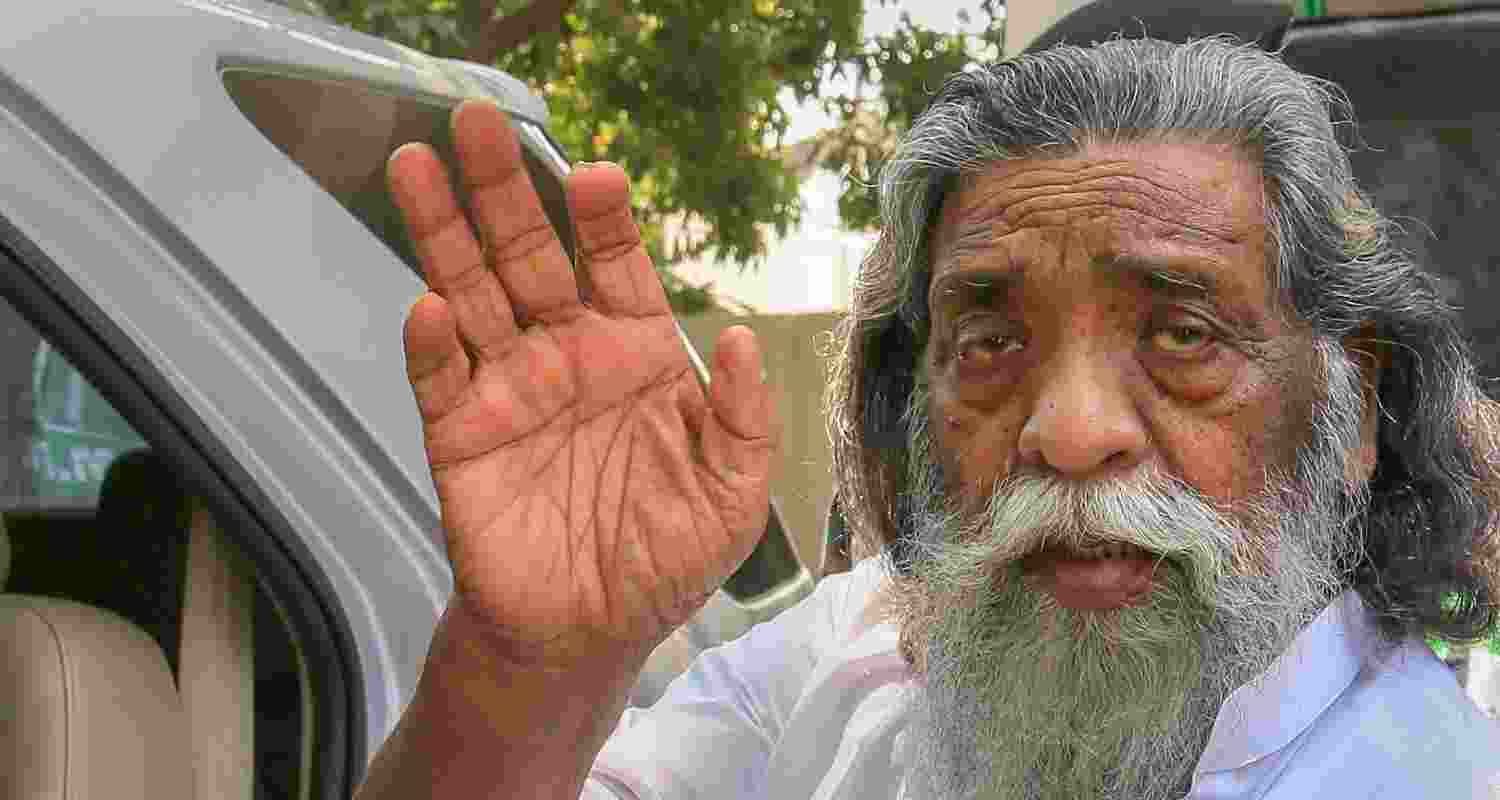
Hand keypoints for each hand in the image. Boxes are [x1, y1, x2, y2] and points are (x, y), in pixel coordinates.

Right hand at [387, 100, 777, 669]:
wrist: (590, 632)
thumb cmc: (666, 556)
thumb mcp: (733, 493)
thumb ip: (744, 417)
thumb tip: (750, 339)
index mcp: (635, 354)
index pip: (615, 265)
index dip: (603, 220)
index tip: (596, 175)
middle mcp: (566, 356)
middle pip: (528, 257)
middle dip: (505, 191)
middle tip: (477, 123)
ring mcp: (508, 390)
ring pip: (469, 294)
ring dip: (443, 235)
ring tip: (416, 166)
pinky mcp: (459, 438)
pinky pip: (438, 381)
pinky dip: (431, 346)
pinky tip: (430, 310)